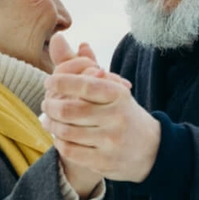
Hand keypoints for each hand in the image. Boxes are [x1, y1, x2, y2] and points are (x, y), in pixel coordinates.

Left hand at [44, 41, 160, 183]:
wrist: (152, 149)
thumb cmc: (123, 113)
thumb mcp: (111, 88)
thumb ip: (82, 65)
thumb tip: (56, 38)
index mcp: (119, 94)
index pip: (85, 83)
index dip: (61, 81)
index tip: (49, 81)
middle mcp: (116, 117)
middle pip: (70, 109)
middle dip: (51, 105)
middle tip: (46, 103)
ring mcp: (110, 141)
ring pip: (66, 131)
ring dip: (51, 124)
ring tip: (47, 119)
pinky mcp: (104, 162)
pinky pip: (70, 150)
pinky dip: (58, 141)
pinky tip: (57, 135)